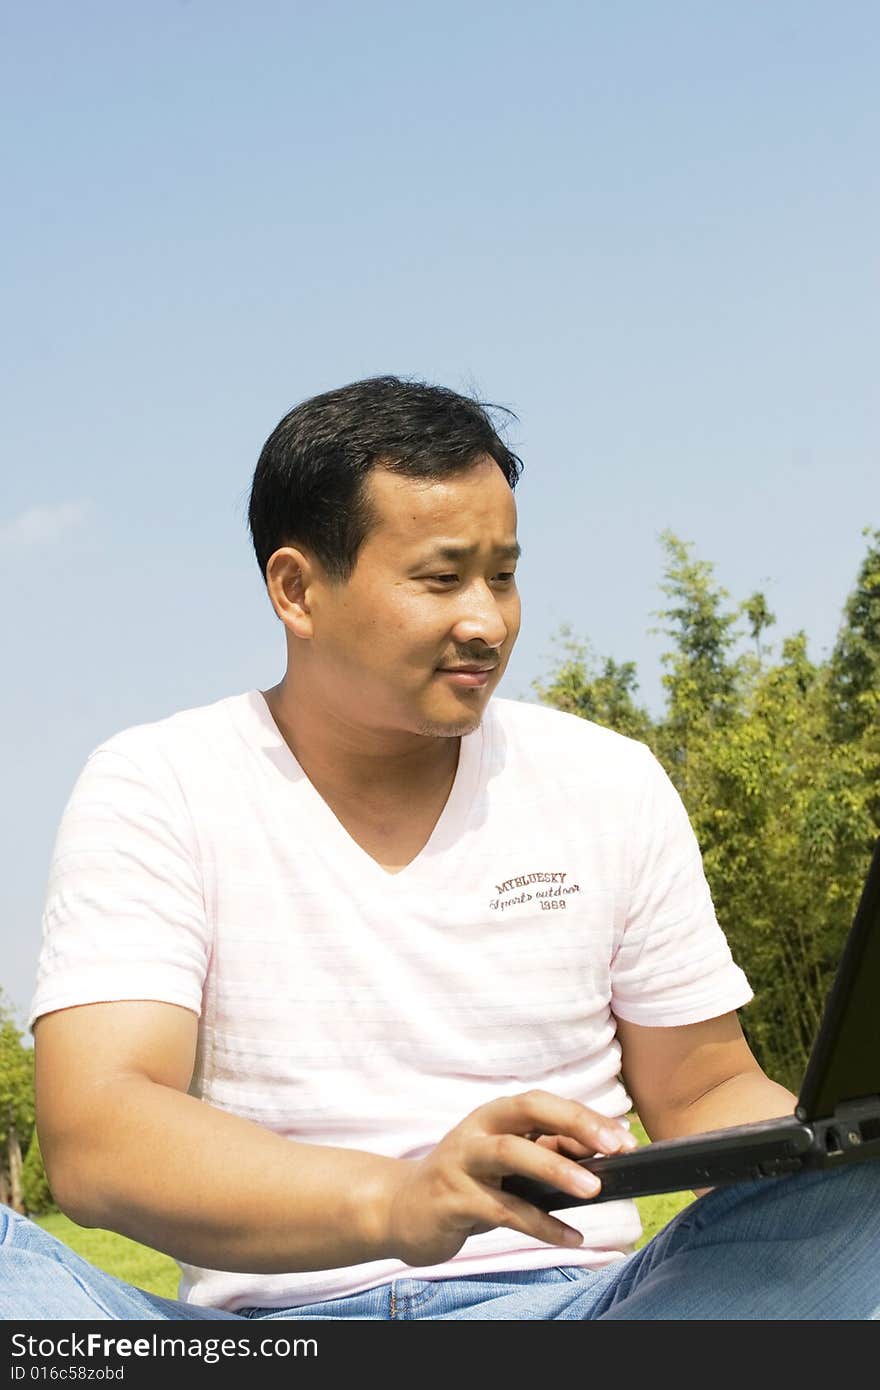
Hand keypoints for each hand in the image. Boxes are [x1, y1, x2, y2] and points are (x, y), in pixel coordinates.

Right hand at [383, 1089, 637, 1267]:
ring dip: (556, 1169)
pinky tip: (571, 1237)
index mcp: (494, 1115)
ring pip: (511, 1153)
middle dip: (574, 1124)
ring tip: (594, 1190)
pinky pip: (503, 1210)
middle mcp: (477, 1130)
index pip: (543, 1102)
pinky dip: (541, 1225)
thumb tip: (597, 1149)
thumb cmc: (465, 1180)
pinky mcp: (453, 1200)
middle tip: (614, 1148)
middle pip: (528, 1111)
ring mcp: (462, 1162)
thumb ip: (544, 1150)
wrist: (401, 1208)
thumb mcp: (504, 1160)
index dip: (584, 1116)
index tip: (623, 1137)